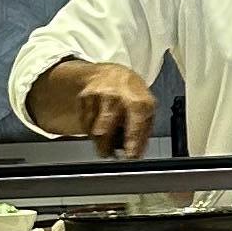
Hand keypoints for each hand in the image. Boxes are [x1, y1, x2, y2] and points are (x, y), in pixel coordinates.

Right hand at [31, 60, 156, 159]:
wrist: (112, 72)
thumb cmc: (132, 95)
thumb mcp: (147, 110)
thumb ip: (143, 134)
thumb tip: (137, 155)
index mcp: (138, 102)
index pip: (134, 128)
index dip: (132, 146)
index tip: (129, 158)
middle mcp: (117, 98)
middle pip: (105, 133)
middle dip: (106, 149)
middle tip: (109, 153)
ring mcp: (98, 96)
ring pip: (92, 131)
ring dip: (99, 141)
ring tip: (107, 135)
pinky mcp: (85, 97)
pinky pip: (85, 123)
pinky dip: (91, 129)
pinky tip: (99, 123)